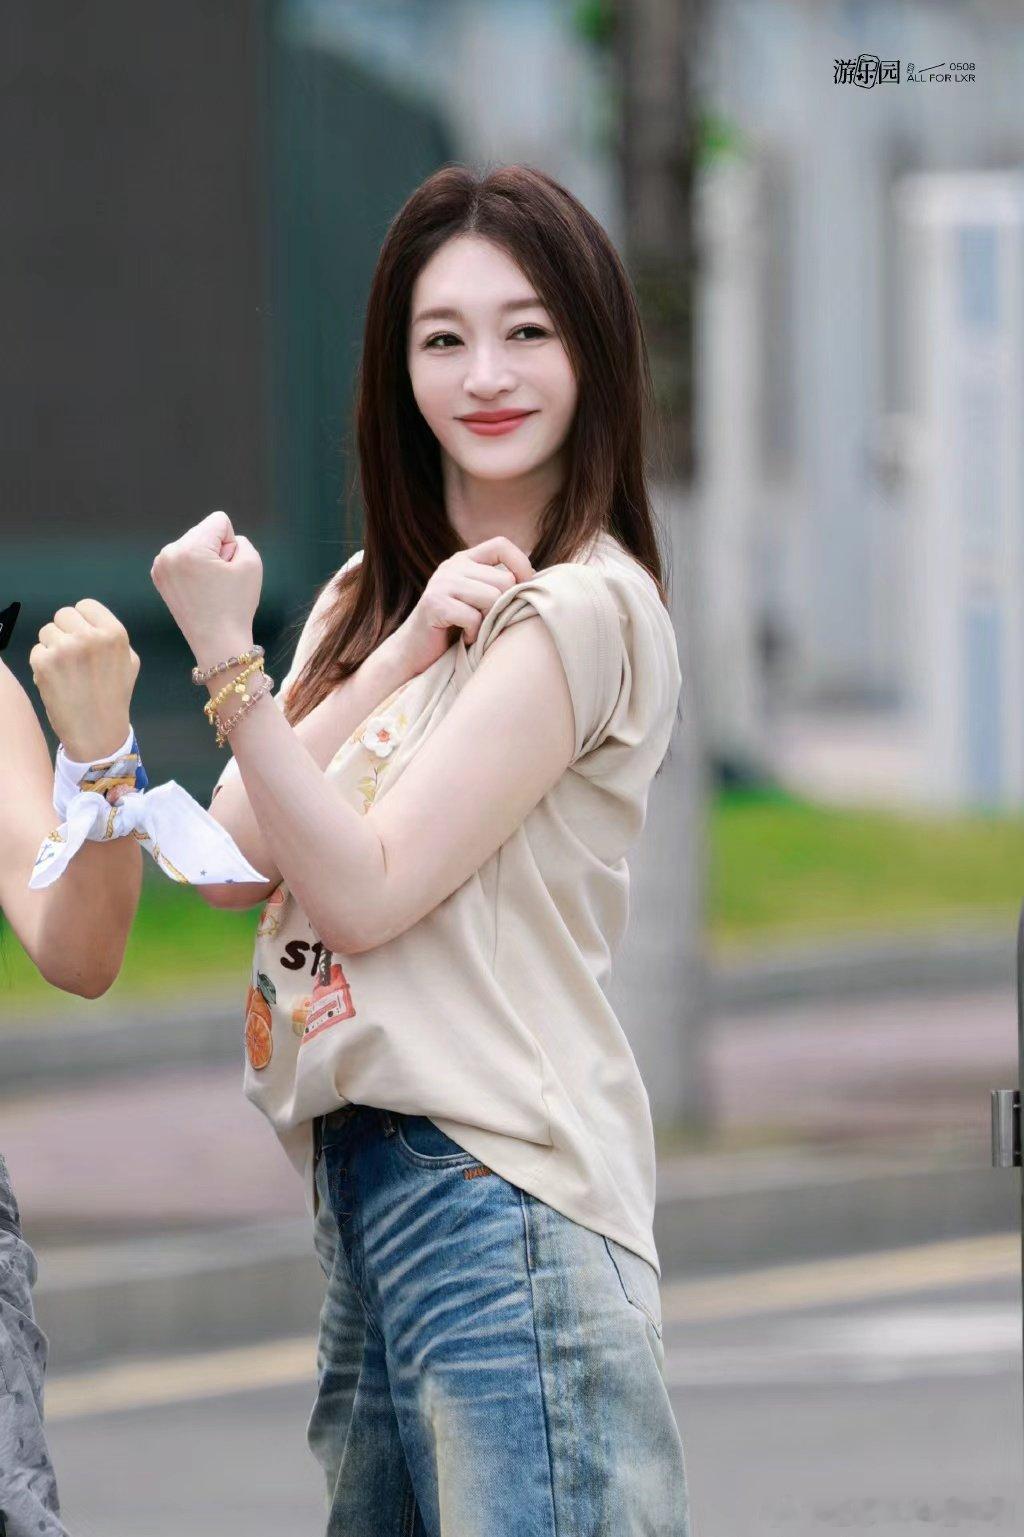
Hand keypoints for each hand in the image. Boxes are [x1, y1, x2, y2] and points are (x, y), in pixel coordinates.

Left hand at [30, 600, 139, 759]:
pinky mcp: (44, 663)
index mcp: (115, 633)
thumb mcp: (129, 662)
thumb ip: (111, 637)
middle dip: (66, 632)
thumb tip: (90, 622)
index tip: (84, 638)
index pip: (86, 605)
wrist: (98, 732)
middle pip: (63, 614)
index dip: (82, 622)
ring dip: (53, 648)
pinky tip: (57, 682)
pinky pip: (36, 651)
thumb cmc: (114, 696)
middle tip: (74, 656)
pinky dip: (43, 665)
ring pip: (47, 631)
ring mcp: (65, 649)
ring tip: (67, 671)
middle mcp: (90, 637)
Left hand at [150, 510, 261, 667]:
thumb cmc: (236, 605)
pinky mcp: (159, 577)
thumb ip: (241, 541)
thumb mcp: (252, 564)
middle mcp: (169, 552)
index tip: (229, 569)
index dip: (232, 543)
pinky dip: (193, 570)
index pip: (219, 521)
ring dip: (205, 560)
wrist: (217, 643)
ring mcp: (160, 565)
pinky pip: (183, 558)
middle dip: (217, 551)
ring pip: (193, 544)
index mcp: (190, 548)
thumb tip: (222, 542)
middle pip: (204, 532)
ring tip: (209, 587)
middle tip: (219, 582)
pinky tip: (198, 590)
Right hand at [390, 536, 534, 676]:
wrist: (414, 652)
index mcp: (464, 559)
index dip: (520, 565)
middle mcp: (452, 566)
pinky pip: (473, 617)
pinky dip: (474, 634)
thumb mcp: (477, 600)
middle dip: (502, 606)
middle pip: (503, 579)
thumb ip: (498, 585)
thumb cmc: (454, 629)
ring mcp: (441, 583)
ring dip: (488, 621)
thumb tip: (538, 580)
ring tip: (476, 630)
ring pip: (491, 597)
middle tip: (488, 622)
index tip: (524, 589)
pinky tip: (465, 639)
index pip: (501, 544)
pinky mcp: (434, 604)